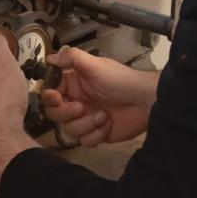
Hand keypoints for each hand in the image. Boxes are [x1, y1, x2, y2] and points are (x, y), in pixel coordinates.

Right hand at [41, 47, 158, 147]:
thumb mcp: (96, 65)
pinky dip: (97, 134)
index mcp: (75, 84)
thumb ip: (72, 57)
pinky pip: (85, 141)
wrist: (146, 101)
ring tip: (103, 115)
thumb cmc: (122, 80)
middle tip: (81, 107)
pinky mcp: (97, 133)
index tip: (56, 97)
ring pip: (70, 129)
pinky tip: (108, 124)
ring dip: (86, 123)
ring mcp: (86, 119)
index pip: (51, 93)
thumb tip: (50, 56)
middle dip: (66, 112)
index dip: (50, 97)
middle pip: (56, 114)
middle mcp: (78, 101)